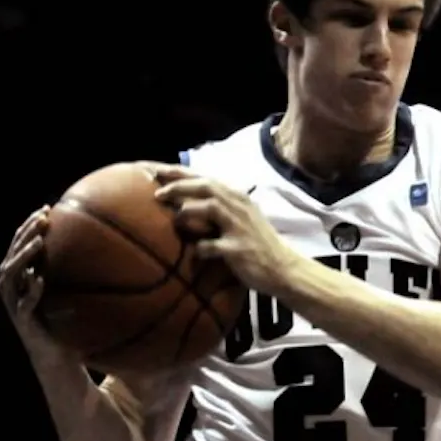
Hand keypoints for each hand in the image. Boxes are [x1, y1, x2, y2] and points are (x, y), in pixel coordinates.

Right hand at [0, 206, 76, 363]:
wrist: (60, 360)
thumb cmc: (67, 324)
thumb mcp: (71, 294)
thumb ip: (76, 274)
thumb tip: (105, 245)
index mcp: (23, 282)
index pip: (19, 248)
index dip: (28, 228)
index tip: (45, 208)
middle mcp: (15, 293)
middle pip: (11, 257)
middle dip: (24, 235)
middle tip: (42, 219)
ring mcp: (17, 308)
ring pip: (10, 278)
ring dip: (23, 257)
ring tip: (39, 242)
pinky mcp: (25, 325)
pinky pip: (24, 306)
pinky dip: (31, 292)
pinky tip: (40, 279)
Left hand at [148, 164, 297, 291]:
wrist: (283, 268)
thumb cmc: (258, 243)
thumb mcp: (242, 218)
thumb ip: (220, 207)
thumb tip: (184, 203)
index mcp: (239, 197)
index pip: (206, 178)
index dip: (180, 173)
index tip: (157, 172)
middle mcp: (240, 207)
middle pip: (206, 186)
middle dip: (179, 186)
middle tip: (157, 193)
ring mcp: (240, 227)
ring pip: (210, 207)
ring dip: (187, 210)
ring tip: (174, 219)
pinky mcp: (238, 249)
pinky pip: (211, 245)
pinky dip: (199, 248)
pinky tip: (196, 253)